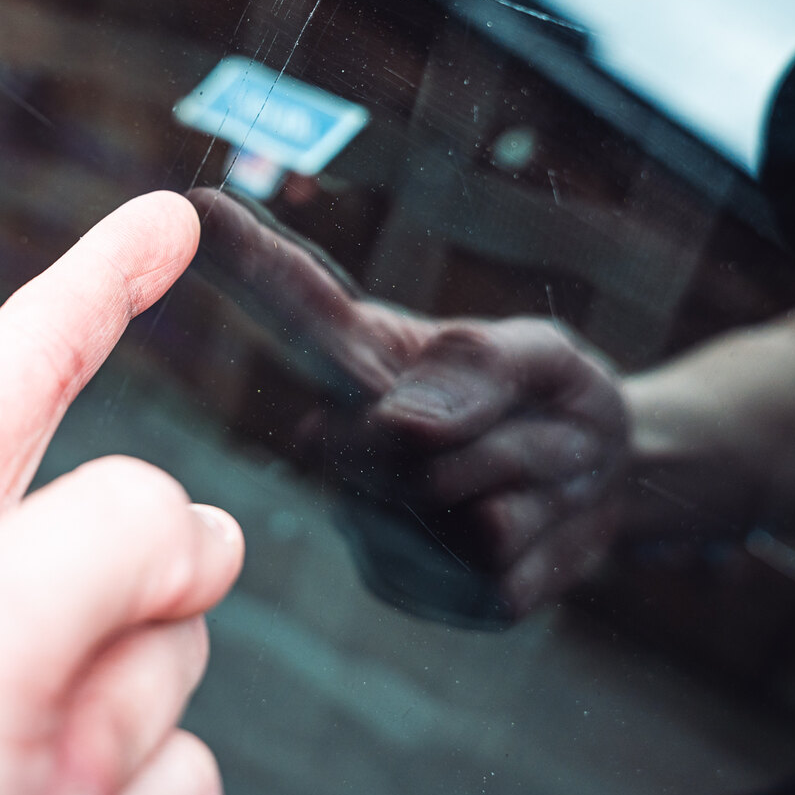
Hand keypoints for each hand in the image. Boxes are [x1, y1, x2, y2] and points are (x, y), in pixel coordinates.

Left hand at [0, 191, 244, 794]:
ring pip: (165, 666)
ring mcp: (2, 724)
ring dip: (119, 729)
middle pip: (132, 538)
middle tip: (44, 678)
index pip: (23, 359)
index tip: (170, 225)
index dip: (108, 281)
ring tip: (11, 786)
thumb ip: (94, 539)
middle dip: (130, 602)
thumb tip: (194, 532)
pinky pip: (169, 776)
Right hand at [189, 187, 624, 616]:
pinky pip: (493, 573)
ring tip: (531, 470)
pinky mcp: (404, 587)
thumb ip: (479, 369)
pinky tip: (530, 529)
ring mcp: (364, 522)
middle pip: (413, 448)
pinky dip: (542, 547)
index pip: (295, 305)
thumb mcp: (540, 354)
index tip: (190, 207)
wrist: (605, 483)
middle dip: (501, 433)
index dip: (244, 260)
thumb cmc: (552, 398)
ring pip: (464, 513)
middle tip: (534, 422)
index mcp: (361, 358)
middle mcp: (340, 440)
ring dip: (531, 487)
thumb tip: (399, 427)